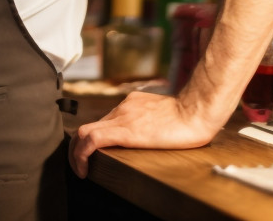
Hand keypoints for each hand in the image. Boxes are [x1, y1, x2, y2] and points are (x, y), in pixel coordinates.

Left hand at [68, 89, 222, 177]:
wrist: (195, 111)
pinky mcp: (126, 131)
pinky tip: (84, 169)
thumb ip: (151, 119)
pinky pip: (93, 139)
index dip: (92, 139)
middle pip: (89, 125)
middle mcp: (123, 108)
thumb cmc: (187, 117)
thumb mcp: (163, 114)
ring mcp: (123, 117)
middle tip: (79, 165)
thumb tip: (151, 132)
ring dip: (77, 152)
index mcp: (132, 104)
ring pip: (86, 131)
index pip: (103, 121)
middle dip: (78, 147)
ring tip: (79, 169)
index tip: (91, 155)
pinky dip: (81, 154)